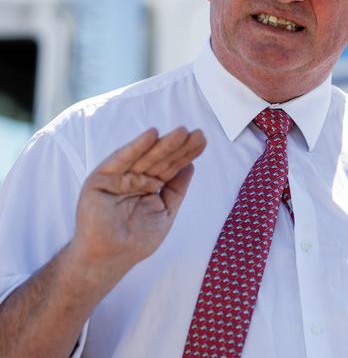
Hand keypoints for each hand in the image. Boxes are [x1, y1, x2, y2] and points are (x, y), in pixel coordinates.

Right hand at [70, 127, 206, 273]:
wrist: (111, 258)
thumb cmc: (137, 240)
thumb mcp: (166, 210)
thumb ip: (177, 189)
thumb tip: (191, 165)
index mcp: (149, 184)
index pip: (171, 166)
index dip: (186, 154)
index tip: (202, 141)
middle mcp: (134, 177)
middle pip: (160, 159)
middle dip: (179, 146)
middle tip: (198, 133)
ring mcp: (118, 176)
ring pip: (145, 157)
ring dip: (164, 143)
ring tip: (182, 132)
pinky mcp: (101, 178)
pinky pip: (121, 159)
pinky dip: (136, 147)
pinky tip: (152, 135)